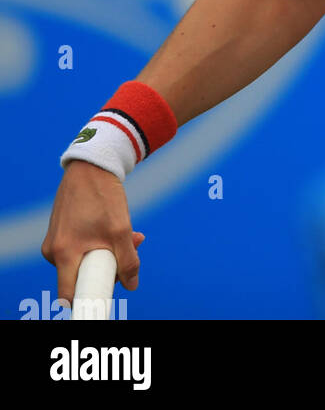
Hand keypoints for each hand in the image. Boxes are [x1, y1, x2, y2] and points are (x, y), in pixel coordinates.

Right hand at [41, 160, 145, 309]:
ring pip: (84, 259)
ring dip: (109, 251)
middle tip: (133, 249)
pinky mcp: (61, 231)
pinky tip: (118, 227)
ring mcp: (56, 240)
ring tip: (132, 234)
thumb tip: (132, 285)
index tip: (108, 290)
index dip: (89, 296)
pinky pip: (81, 247)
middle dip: (110, 267)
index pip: (69, 293)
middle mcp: (53, 250)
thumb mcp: (120, 229)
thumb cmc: (103, 195)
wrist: (92, 165)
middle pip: (82, 275)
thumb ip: (127, 260)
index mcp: (63, 253)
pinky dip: (101, 241)